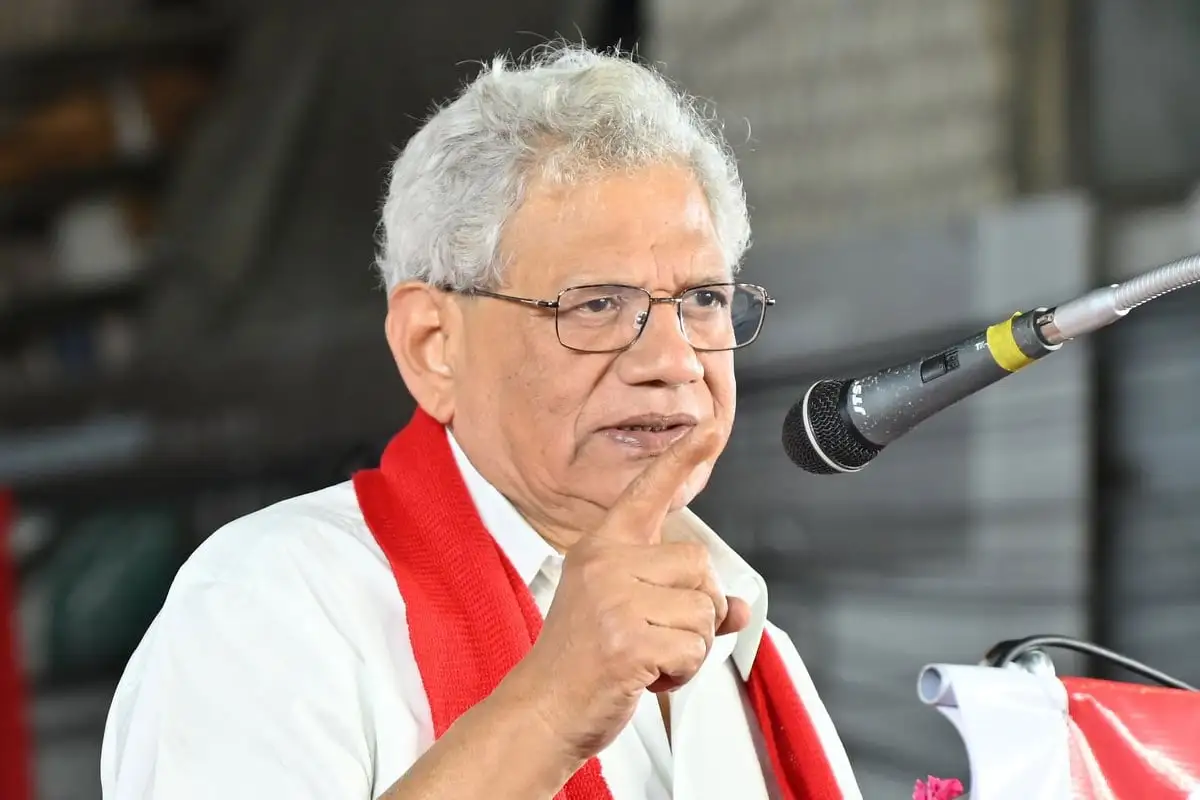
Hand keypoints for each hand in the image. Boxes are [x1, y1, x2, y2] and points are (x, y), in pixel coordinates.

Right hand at [508, 421, 752, 761]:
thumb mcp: (627, 613)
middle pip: (700, 565)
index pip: (649, 491)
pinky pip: (694, 649)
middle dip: (695, 609)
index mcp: (603, 546)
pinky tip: (645, 675)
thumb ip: (680, 599)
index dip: (684, 457)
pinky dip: (681, 673)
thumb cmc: (581, 660)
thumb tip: (736, 608)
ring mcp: (615, 599)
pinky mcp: (627, 639)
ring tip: (646, 656)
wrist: (543, 708)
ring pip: (704, 610)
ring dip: (689, 646)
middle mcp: (607, 562)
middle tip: (652, 634)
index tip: (711, 426)